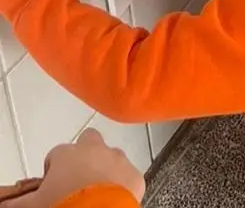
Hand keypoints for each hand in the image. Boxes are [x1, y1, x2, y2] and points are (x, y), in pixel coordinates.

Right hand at [2, 129, 144, 207]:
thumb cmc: (63, 206)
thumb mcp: (34, 205)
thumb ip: (20, 201)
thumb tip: (10, 205)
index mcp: (67, 154)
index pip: (55, 155)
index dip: (53, 171)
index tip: (52, 186)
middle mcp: (95, 150)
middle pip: (89, 141)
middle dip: (84, 155)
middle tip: (77, 178)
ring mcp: (118, 160)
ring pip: (112, 157)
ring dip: (105, 169)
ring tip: (96, 193)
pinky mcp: (135, 174)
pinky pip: (129, 176)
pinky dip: (122, 185)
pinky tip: (112, 200)